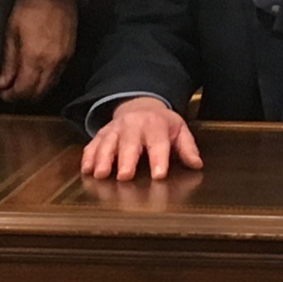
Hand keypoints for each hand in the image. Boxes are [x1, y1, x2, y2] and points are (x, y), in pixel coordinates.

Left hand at [0, 0, 77, 102]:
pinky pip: (57, 77)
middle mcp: (51, 63)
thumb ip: (9, 61)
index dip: (11, 96)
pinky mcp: (69, 55)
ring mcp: (63, 60)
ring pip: (49, 87)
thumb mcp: (12, 31)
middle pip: (37, 93)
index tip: (2, 92)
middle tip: (9, 91)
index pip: (23, 90)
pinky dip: (45, 81)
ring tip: (21, 83)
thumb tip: (2, 83)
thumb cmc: (31, 8)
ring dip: (34, 90)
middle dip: (22, 96)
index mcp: (34, 57)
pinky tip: (36, 74)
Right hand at [81, 95, 203, 179]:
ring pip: (107, 143)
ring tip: (100, 174)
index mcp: (155, 126)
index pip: (158, 143)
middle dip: (126, 160)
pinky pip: (93, 144)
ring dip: (103, 159)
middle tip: (124, 176)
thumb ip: (187, 148)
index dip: (159, 159)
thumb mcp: (179, 130)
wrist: (139, 105)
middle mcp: (133, 126)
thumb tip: (197, 164)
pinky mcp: (102, 133)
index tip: (159, 174)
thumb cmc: (161, 123)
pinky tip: (86, 169)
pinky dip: (88, 156)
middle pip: (129, 143)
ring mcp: (115, 129)